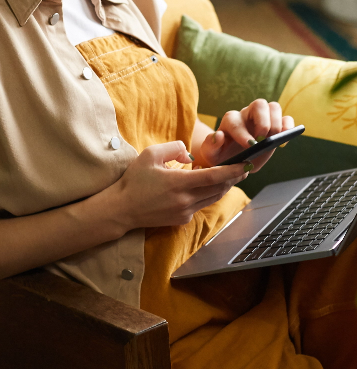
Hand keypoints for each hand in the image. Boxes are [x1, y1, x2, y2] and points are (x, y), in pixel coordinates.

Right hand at [115, 140, 248, 229]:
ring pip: (212, 198)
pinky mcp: (181, 220)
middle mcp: (185, 200)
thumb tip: (190, 155)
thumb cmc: (134, 179)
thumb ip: (174, 147)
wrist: (122, 208)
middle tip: (243, 167)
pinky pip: (200, 205)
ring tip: (230, 176)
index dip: (232, 171)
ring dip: (223, 187)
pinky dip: (207, 194)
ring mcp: (185, 212)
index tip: (245, 165)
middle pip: (219, 189)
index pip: (214, 177)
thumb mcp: (150, 154)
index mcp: (179, 183)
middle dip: (233, 178)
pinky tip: (206, 186)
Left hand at [195, 100, 294, 171]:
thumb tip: (218, 135)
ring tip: (273, 140)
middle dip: (263, 122)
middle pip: (259, 104)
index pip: (236, 121)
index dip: (242, 132)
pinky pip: (286, 118)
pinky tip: (283, 141)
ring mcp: (263, 118)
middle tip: (262, 140)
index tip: (249, 145)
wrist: (233, 159)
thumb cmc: (221, 155)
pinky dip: (288, 127)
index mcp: (230, 121)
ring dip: (277, 123)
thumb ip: (211, 146)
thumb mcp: (211, 154)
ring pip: (274, 107)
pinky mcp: (275, 125)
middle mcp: (247, 115)